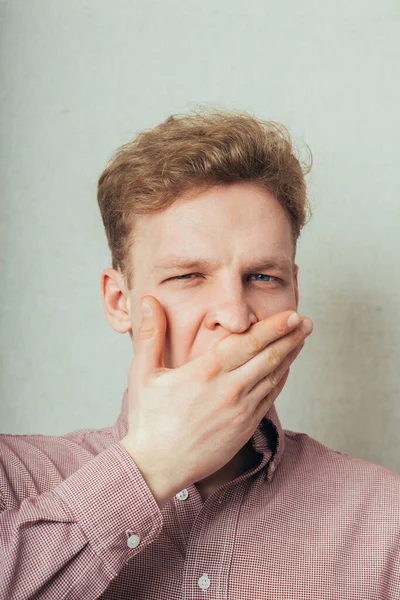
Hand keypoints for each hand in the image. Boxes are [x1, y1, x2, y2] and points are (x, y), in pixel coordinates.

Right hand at [119, 297, 312, 507]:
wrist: (156, 466)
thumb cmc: (148, 419)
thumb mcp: (142, 373)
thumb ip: (151, 334)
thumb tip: (147, 301)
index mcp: (205, 372)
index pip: (247, 342)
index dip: (273, 327)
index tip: (292, 315)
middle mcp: (228, 389)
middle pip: (268, 357)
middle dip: (290, 337)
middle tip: (307, 321)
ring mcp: (240, 410)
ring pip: (272, 376)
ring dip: (290, 356)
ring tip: (301, 339)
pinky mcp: (244, 427)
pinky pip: (269, 398)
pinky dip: (281, 380)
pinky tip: (285, 369)